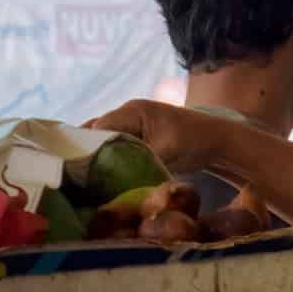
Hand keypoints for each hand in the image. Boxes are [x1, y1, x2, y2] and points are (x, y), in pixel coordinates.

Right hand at [86, 100, 233, 176]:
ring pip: (103, 139)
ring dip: (96, 156)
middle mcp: (128, 114)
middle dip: (85, 152)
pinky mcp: (138, 137)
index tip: (76, 171)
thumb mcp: (164, 152)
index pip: (97, 128)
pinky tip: (99, 177)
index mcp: (133, 111)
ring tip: (83, 179)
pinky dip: (108, 158)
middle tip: (75, 177)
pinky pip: (115, 146)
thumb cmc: (194, 141)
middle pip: (95, 132)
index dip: (85, 148)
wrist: (217, 141)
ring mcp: (132, 124)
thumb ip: (136, 160)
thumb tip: (109, 177)